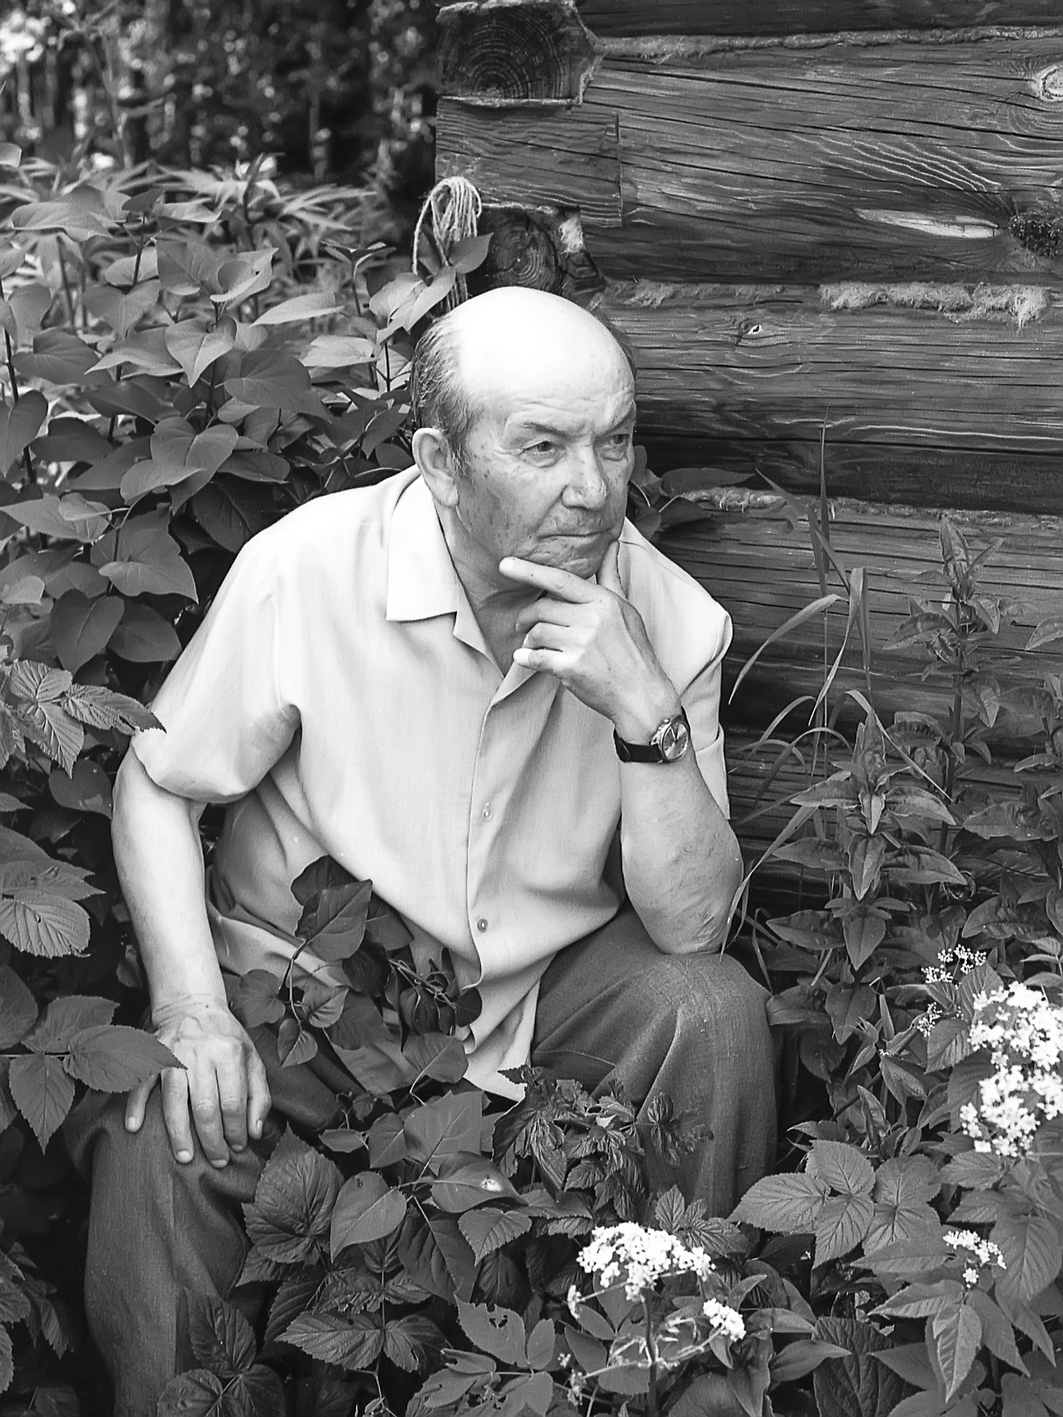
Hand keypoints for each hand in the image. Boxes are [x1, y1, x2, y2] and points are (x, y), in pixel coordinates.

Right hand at [124, 996, 270, 1166]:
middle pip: (205, 1106)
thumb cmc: (226, 1038)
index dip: (236, 1129)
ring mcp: (174, 1054)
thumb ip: (259, 1094)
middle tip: (216, 1160)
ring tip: (185, 1156)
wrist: (193, 1007)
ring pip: (174, 1100)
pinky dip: (135, 1105)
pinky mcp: (153, 1056)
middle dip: (211, 1139)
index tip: (237, 1147)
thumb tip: (256, 1131)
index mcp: (229, 1052)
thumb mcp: (252, 1057)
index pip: (233, 1101)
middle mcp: (201, 1053)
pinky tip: (134, 1127)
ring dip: (179, 1132)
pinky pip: (141, 1083)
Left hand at [502, 540, 679, 738]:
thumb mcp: (626, 608)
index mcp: (604, 601)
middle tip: (522, 626)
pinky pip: (535, 658)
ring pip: (536, 633)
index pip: (560, 580)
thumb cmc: (634, 650)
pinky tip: (526, 659)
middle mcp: (593, 620)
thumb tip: (612, 542)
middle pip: (542, 609)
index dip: (529, 571)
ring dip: (529, 641)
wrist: (642, 694)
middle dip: (526, 618)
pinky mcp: (572, 668)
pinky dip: (525, 659)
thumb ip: (611, 576)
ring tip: (535, 646)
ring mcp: (582, 645)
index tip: (505, 564)